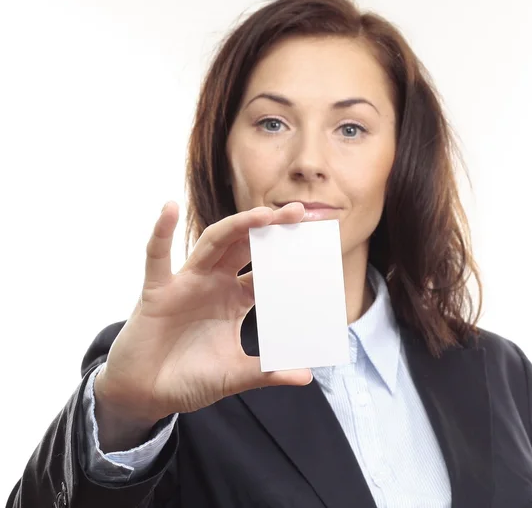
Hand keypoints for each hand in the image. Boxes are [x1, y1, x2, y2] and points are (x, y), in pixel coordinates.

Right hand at [95, 201, 310, 424]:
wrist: (146, 395)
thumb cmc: (189, 378)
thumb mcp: (235, 374)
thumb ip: (267, 372)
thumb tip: (306, 376)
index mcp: (235, 299)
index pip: (265, 268)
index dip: (287, 253)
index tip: (313, 239)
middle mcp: (214, 283)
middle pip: (245, 245)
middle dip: (269, 227)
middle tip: (299, 211)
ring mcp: (186, 283)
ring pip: (213, 243)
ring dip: (237, 226)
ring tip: (264, 214)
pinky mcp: (158, 291)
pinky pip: (157, 257)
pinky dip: (161, 233)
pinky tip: (169, 208)